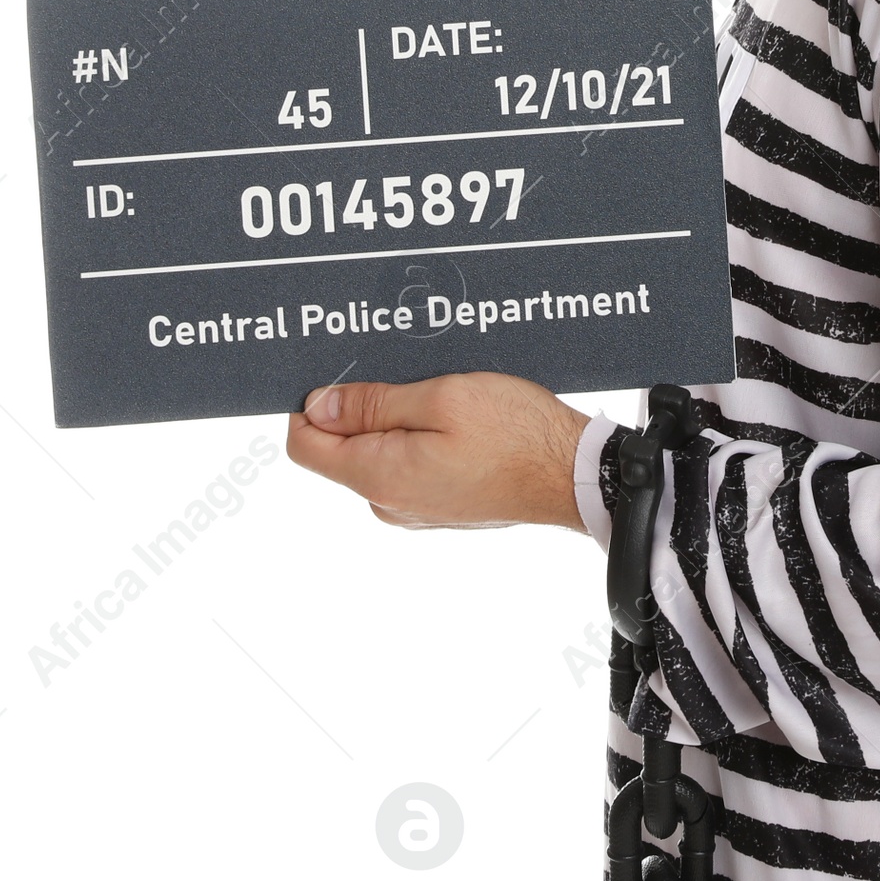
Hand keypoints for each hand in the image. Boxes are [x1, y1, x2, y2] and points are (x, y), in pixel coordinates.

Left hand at [286, 372, 590, 532]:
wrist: (573, 475)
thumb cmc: (516, 434)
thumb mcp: (440, 398)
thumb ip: (372, 404)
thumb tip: (317, 406)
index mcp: (379, 476)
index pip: (305, 444)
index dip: (312, 402)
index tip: (342, 372)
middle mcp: (389, 502)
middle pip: (342, 447)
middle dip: (363, 406)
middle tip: (410, 374)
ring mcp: (415, 507)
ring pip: (379, 452)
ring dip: (398, 418)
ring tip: (444, 394)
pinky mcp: (439, 505)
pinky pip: (409, 464)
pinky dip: (421, 436)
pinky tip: (459, 417)